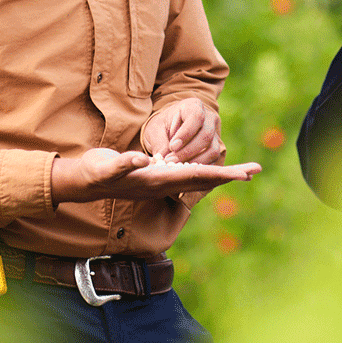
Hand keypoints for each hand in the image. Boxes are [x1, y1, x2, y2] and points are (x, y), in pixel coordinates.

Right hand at [51, 148, 260, 204]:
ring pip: (198, 176)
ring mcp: (162, 179)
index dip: (221, 174)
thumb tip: (143, 161)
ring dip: (221, 172)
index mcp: (159, 179)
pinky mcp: (157, 173)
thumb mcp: (107, 168)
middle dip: (231, 174)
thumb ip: (124, 165)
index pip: (197, 176)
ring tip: (243, 171)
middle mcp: (165, 181)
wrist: (85, 182)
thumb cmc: (96, 174)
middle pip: (204, 178)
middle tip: (256, 170)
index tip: (243, 174)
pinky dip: (203, 168)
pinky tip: (213, 166)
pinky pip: (186, 172)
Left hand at [142, 98, 222, 164]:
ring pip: (213, 149)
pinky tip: (186, 170)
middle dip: (188, 151)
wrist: (169, 129)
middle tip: (171, 161)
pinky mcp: (215, 148)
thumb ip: (159, 142)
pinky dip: (200, 167)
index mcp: (193, 106)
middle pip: (206, 135)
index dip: (186, 133)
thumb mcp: (155, 129)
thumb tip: (162, 160)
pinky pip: (213, 160)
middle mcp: (209, 118)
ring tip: (178, 167)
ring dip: (195, 161)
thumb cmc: (162, 126)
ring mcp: (215, 133)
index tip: (172, 147)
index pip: (196, 117)